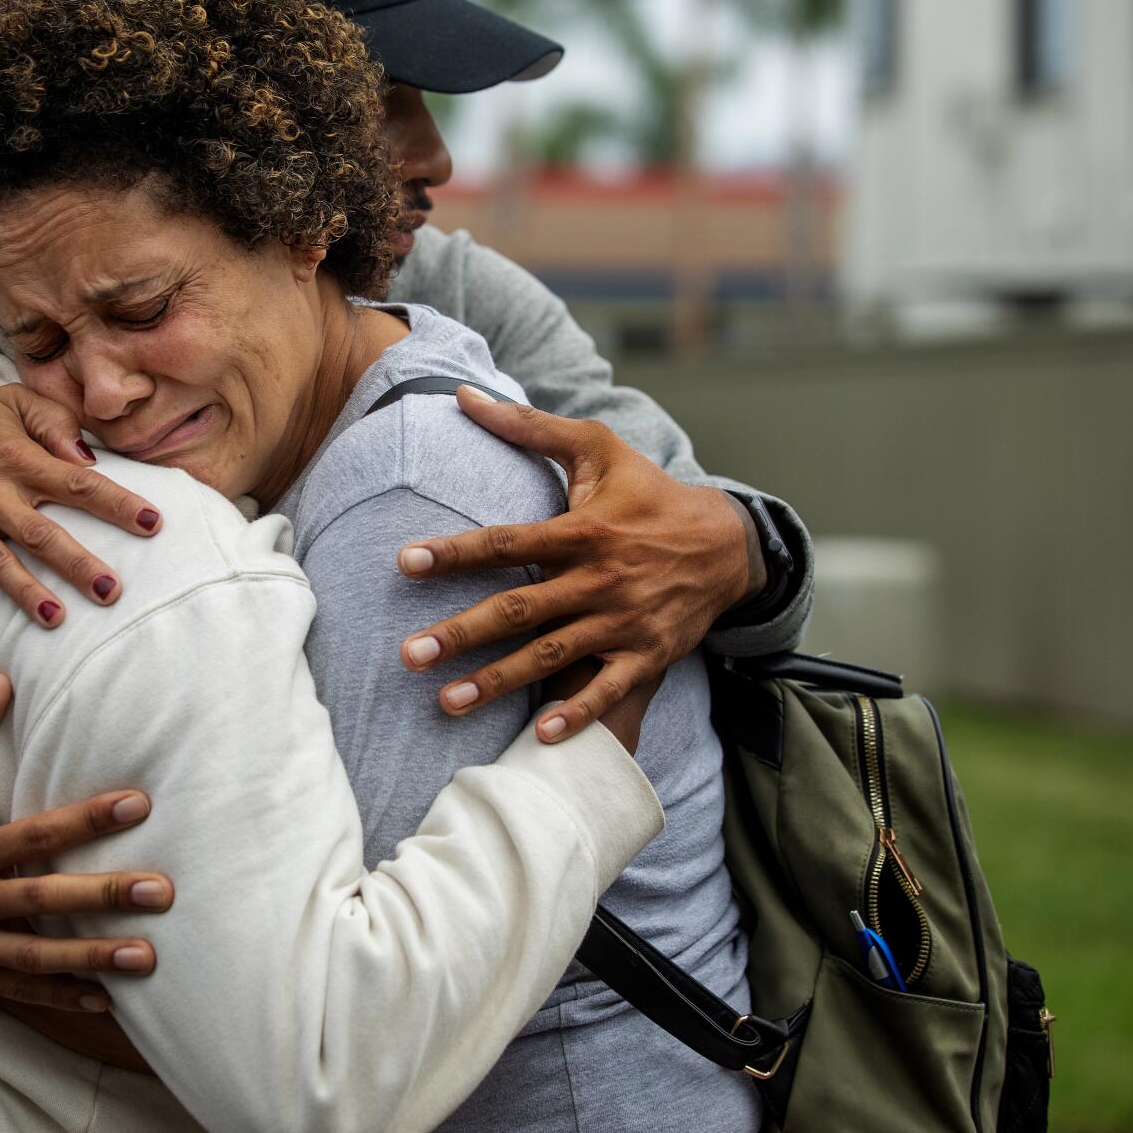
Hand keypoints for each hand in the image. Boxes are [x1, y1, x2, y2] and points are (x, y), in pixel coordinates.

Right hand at [0, 386, 163, 670]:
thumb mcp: (13, 400)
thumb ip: (55, 422)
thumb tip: (88, 457)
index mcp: (18, 458)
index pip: (76, 484)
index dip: (116, 503)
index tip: (153, 523)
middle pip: (40, 533)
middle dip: (77, 562)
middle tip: (112, 590)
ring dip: (24, 592)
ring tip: (55, 617)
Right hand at [0, 675, 173, 1011]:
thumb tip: (0, 684)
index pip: (34, 834)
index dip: (87, 820)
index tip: (136, 805)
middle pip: (45, 900)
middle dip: (106, 896)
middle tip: (162, 892)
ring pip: (36, 956)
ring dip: (93, 957)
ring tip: (147, 958)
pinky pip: (13, 988)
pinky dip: (56, 995)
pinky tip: (99, 1000)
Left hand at [396, 387, 762, 743]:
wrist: (727, 543)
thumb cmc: (648, 491)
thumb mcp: (596, 447)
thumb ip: (527, 425)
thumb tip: (463, 396)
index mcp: (582, 530)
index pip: (507, 542)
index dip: (455, 552)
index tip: (405, 562)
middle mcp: (599, 579)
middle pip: (519, 609)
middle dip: (461, 633)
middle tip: (409, 654)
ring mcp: (623, 622)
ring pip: (552, 656)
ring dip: (499, 682)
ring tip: (447, 702)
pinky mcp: (647, 656)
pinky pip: (609, 690)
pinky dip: (580, 714)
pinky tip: (541, 736)